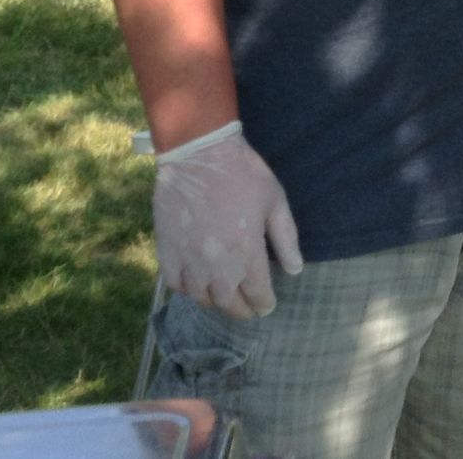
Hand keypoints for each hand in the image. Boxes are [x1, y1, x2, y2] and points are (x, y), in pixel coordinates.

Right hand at [153, 123, 304, 317]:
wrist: (198, 153)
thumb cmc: (242, 173)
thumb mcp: (275, 200)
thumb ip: (286, 238)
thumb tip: (295, 270)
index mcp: (246, 250)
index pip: (257, 292)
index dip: (264, 303)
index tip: (267, 306)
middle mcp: (216, 262)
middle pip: (229, 302)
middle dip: (242, 310)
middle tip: (249, 309)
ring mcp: (188, 258)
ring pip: (202, 297)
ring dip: (216, 302)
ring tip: (225, 299)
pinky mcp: (167, 250)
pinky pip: (176, 284)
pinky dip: (188, 290)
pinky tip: (197, 285)